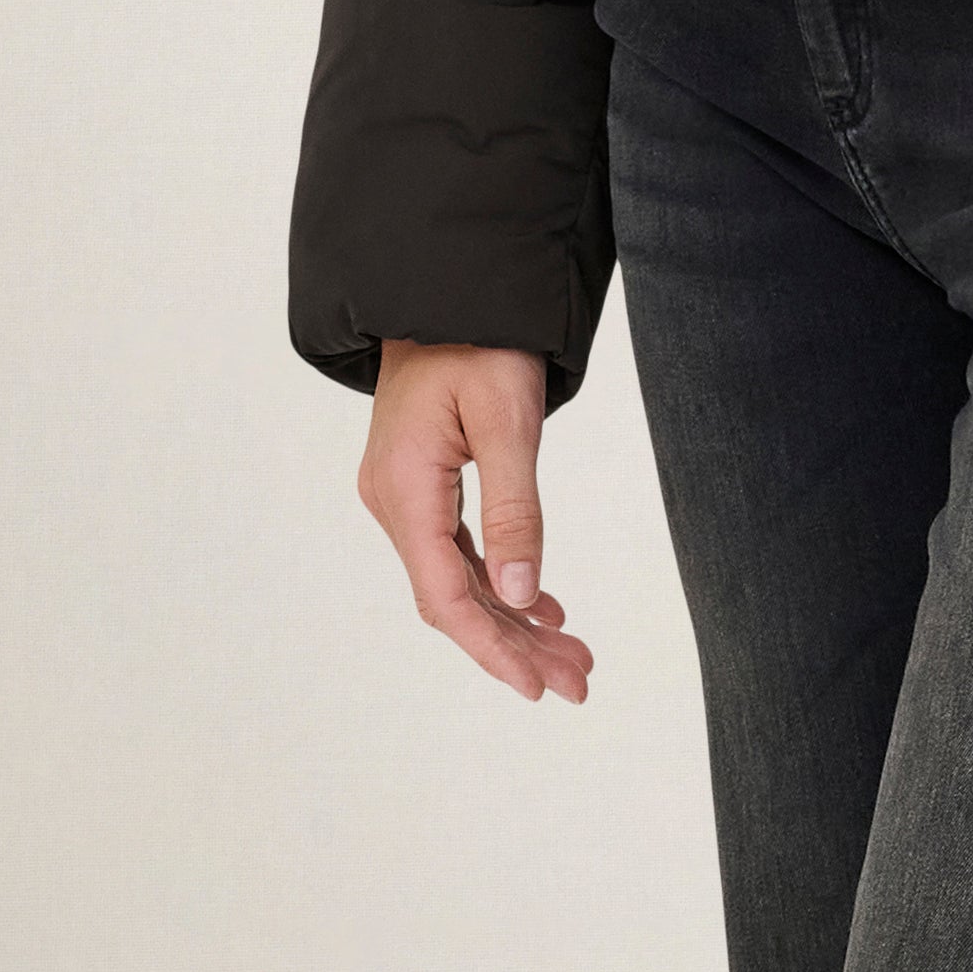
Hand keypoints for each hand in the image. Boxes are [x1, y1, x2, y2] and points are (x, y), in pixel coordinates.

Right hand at [358, 339, 592, 703]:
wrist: (446, 284)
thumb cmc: (480, 338)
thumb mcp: (508, 418)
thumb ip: (515, 510)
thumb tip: (520, 598)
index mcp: (405, 490)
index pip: (446, 596)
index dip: (494, 648)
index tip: (540, 687)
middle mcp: (393, 501)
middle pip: (453, 598)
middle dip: (515, 645)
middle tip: (579, 682)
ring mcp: (402, 494)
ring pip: (457, 579)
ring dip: (512, 619)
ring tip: (572, 653)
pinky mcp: (420, 483)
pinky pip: (457, 550)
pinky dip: (498, 580)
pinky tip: (540, 607)